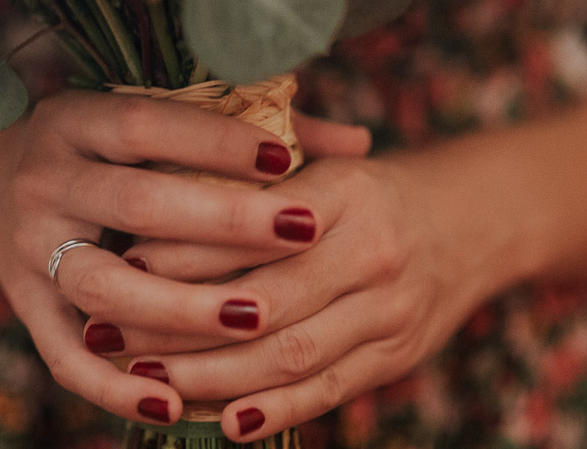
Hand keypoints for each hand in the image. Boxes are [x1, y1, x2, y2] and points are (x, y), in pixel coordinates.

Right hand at [0, 90, 370, 428]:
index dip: (215, 142)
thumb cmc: (107, 150)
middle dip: (224, 222)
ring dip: (180, 309)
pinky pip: (63, 356)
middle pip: (136, 205)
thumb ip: (254, 126)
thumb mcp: (155, 118)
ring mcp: (30, 248)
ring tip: (256, 319)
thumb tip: (358, 144)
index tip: (285, 160)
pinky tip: (175, 404)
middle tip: (302, 232)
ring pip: (102, 287)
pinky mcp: (24, 306)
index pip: (147, 124)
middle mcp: (45, 179)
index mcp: (77, 120)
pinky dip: (116, 387)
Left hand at [116, 143, 524, 441]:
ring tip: (148, 381)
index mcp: (345, 190)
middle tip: (114, 334)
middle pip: (265, 299)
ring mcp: (390, 309)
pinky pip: (330, 390)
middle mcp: (372, 250)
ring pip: (291, 353)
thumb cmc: (371, 191)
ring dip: (212, 375)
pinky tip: (224, 421)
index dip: (184, 251)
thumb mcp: (325, 166)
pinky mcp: (396, 355)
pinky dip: (276, 411)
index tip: (124, 263)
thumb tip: (159, 199)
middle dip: (181, 324)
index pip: (253, 225)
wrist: (472, 221)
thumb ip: (258, 181)